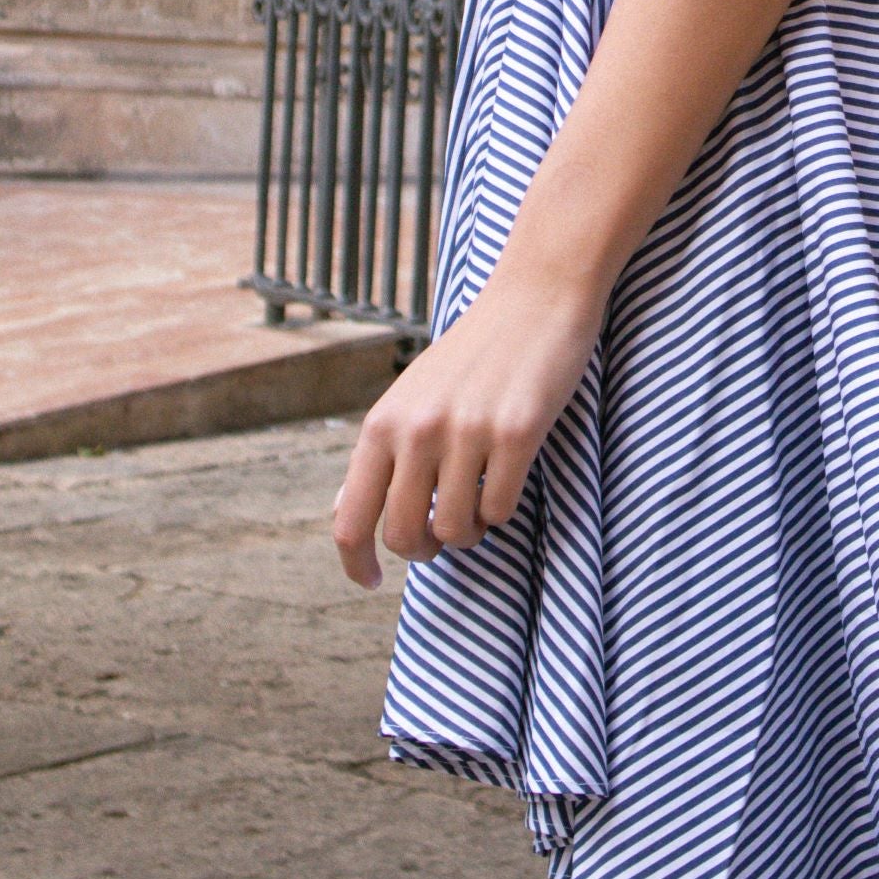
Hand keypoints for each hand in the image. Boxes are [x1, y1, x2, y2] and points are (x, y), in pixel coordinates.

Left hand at [332, 263, 602, 582]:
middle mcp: (416, 429)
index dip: (357, 564)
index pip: (349, 519)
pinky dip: (502, 508)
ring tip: (480, 502)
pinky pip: (499, 509)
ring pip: (455, 531)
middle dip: (423, 551)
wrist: (534, 296)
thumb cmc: (474, 354)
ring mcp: (466, 431)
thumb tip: (344, 516)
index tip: (371, 581)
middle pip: (402, 536)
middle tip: (441, 539)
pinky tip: (506, 477)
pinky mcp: (515, 433)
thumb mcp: (410, 397)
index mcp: (381, 423)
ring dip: (470, 531)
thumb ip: (383, 452)